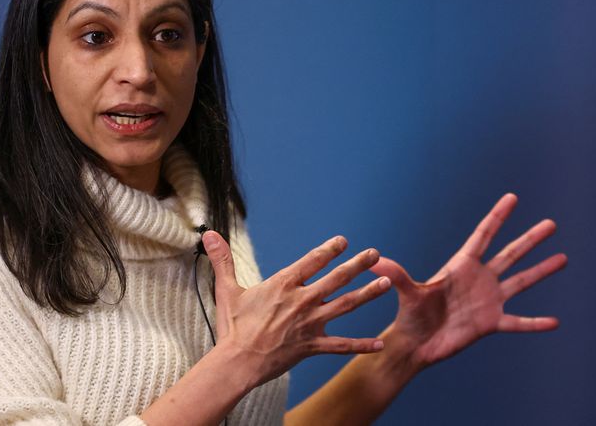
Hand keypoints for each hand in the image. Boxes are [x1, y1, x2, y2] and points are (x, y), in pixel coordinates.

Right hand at [201, 231, 391, 387]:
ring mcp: (310, 324)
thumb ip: (223, 260)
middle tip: (375, 254)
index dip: (329, 250)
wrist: (238, 361)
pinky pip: (342, 346)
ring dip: (368, 294)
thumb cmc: (233, 326)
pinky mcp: (313, 346)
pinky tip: (380, 343)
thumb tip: (210, 235)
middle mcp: (302, 301)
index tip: (344, 241)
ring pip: (346, 305)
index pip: (312, 261)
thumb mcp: (227, 289)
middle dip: (358, 265)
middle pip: (336, 279)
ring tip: (386, 284)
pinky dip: (361, 345)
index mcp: (283, 284)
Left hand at [371, 193, 566, 368]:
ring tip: (563, 257)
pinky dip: (535, 323)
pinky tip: (555, 322)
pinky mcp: (491, 323)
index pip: (483, 235)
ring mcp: (487, 300)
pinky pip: (519, 322)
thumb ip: (396, 274)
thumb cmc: (409, 316)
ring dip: (541, 270)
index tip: (512, 197)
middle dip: (529, 239)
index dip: (497, 216)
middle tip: (551, 223)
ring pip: (520, 281)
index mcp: (460, 267)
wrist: (415, 344)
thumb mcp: (406, 292)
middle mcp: (478, 279)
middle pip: (509, 254)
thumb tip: (375, 258)